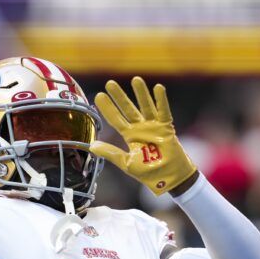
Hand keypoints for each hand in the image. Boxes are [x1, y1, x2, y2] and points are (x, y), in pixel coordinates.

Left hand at [91, 77, 196, 195]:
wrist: (167, 179)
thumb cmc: (149, 172)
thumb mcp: (126, 163)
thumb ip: (110, 153)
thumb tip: (92, 146)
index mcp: (130, 136)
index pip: (115, 119)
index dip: (107, 108)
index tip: (98, 96)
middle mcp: (141, 128)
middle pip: (128, 109)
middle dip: (119, 97)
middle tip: (109, 83)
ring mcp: (154, 127)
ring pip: (146, 106)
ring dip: (141, 93)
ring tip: (135, 79)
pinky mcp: (166, 128)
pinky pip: (164, 112)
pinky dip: (161, 100)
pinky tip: (158, 88)